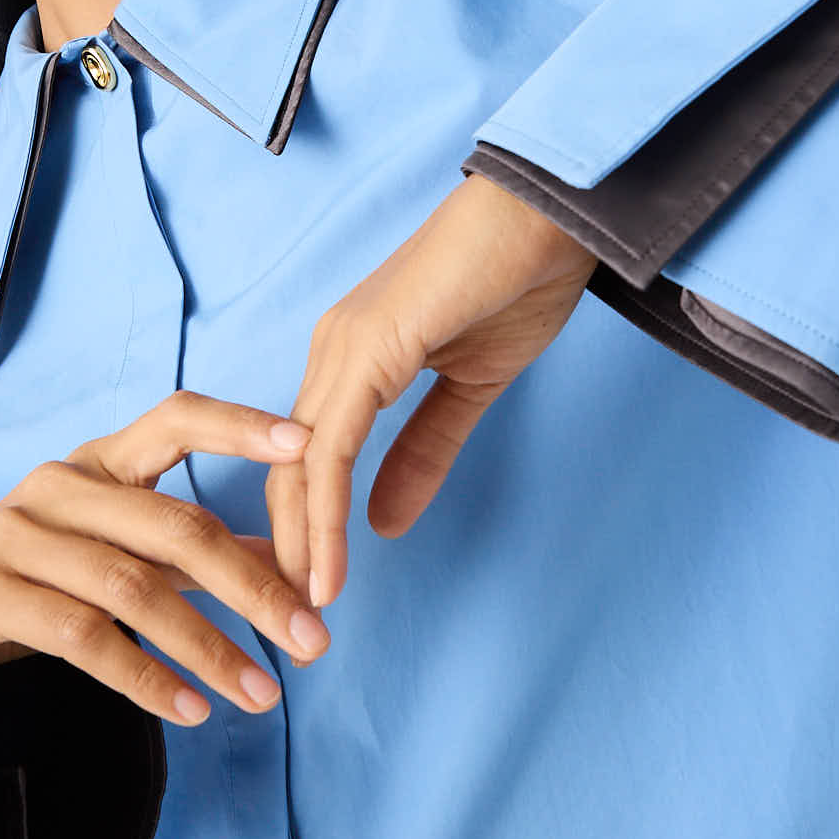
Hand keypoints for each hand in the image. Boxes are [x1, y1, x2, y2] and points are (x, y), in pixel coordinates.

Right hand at [0, 391, 334, 726]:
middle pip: (174, 530)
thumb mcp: (126, 544)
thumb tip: (291, 566)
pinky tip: (193, 710)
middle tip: (312, 640)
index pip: (175, 418)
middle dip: (252, 591)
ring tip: (262, 695)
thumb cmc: (55, 565)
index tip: (303, 444)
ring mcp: (18, 536)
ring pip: (132, 591)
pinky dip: (146, 679)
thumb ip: (198, 550)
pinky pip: (82, 639)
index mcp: (102, 460)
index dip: (238, 425)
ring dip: (207, 649)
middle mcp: (59, 486)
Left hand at [266, 172, 597, 608]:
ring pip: (301, 466)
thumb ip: (426, 450)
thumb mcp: (472, 387)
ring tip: (306, 611)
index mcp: (353, 361)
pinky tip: (328, 561)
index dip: (308, 529)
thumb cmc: (518, 279)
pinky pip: (332, 447)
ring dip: (301, 545)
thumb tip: (385, 522)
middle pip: (289, 471)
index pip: (310, 461)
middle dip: (290, 551)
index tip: (314, 593)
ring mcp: (342, 349)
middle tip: (296, 624)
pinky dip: (325, 511)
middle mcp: (332, 354)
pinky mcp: (366, 350)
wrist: (550, 214)